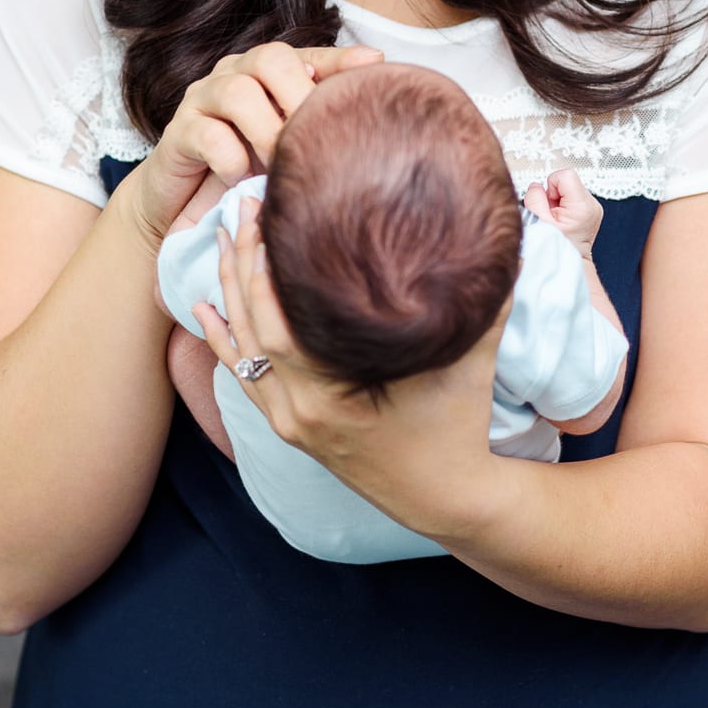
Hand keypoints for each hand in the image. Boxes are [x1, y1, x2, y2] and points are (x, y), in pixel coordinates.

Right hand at [122, 41, 383, 249]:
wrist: (183, 206)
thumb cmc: (247, 171)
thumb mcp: (287, 148)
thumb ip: (315, 126)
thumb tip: (369, 103)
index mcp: (265, 73)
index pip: (307, 56)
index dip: (339, 60)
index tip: (374, 64)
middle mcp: (234, 74)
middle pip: (270, 58)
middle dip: (298, 96)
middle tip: (315, 138)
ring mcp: (202, 99)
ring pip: (238, 92)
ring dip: (268, 132)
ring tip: (281, 166)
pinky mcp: (177, 133)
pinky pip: (208, 134)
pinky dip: (232, 160)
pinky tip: (242, 181)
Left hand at [194, 198, 507, 541]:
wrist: (447, 497)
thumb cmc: (459, 427)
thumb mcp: (472, 362)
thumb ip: (486, 302)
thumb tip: (501, 239)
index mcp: (331, 396)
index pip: (278, 323)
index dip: (263, 267)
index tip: (266, 216)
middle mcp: (300, 410)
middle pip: (252, 328)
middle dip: (242, 265)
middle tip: (242, 210)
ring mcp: (291, 421)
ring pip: (244, 350)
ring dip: (230, 294)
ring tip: (223, 240)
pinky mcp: (291, 426)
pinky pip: (247, 377)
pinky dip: (226, 341)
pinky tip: (207, 312)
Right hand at [523, 167, 602, 260]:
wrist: (570, 260)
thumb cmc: (557, 246)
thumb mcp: (538, 221)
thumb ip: (534, 197)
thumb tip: (536, 186)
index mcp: (582, 207)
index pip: (565, 174)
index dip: (552, 186)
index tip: (550, 204)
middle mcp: (592, 204)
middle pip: (567, 180)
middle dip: (555, 194)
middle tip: (553, 214)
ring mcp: (594, 206)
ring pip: (570, 187)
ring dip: (560, 199)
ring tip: (559, 217)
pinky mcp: (591, 208)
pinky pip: (574, 195)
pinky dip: (566, 204)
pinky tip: (564, 218)